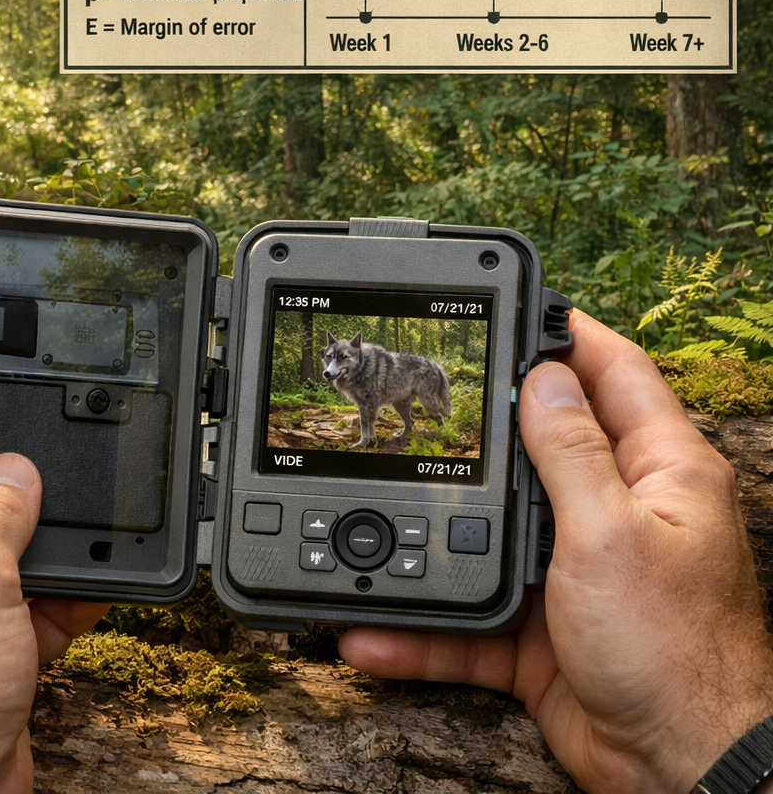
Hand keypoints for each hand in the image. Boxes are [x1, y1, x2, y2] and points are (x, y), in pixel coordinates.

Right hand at [340, 311, 772, 793]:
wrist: (681, 769)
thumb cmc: (676, 651)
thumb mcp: (611, 532)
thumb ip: (571, 452)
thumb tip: (544, 376)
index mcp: (660, 473)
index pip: (615, 375)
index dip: (567, 334)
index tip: (513, 304)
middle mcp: (618, 514)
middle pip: (537, 449)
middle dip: (476, 427)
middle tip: (415, 395)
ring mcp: (575, 574)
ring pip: (487, 537)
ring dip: (430, 537)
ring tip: (371, 514)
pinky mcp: (541, 633)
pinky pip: (467, 618)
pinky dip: (420, 627)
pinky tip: (373, 629)